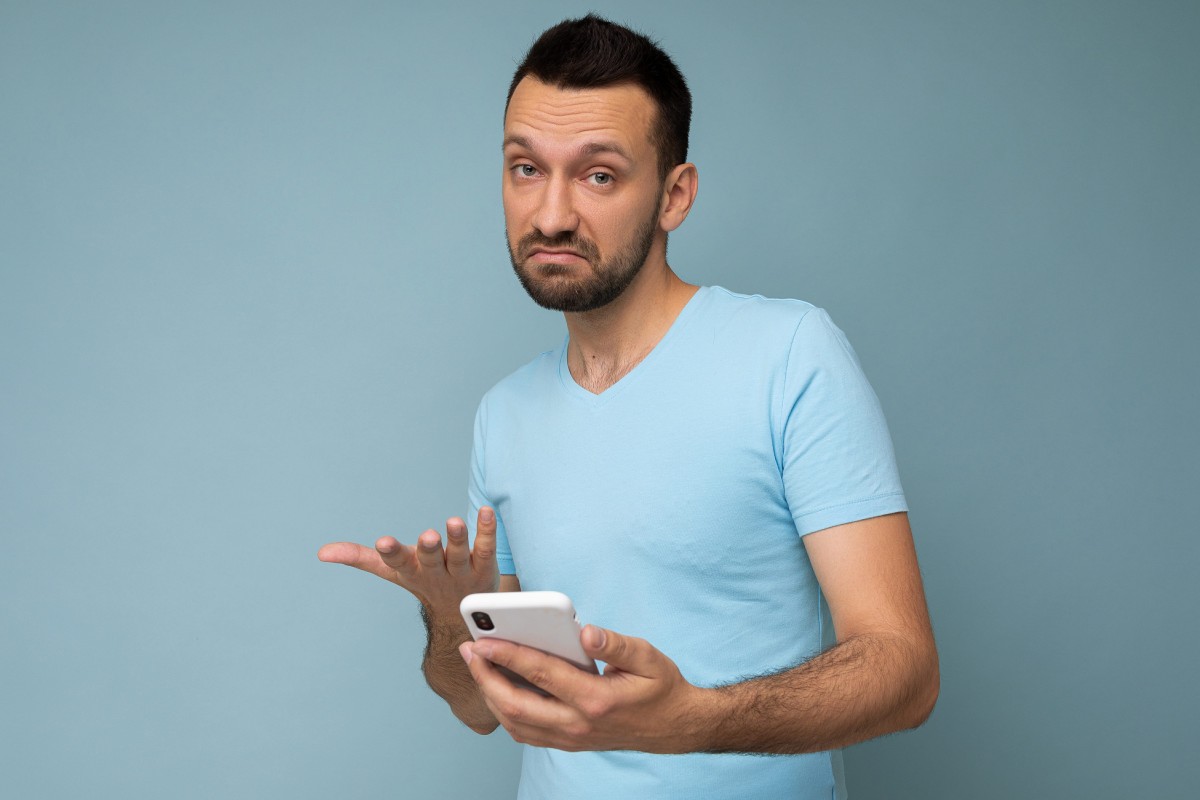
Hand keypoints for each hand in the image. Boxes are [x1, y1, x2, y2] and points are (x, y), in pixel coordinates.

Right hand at [318, 507, 500, 615]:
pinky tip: (487, 512)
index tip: (383, 542)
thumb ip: (360, 558)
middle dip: (428, 548)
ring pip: (460, 554)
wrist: (462, 615)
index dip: (391, 552)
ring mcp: (462, 571)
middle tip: (428, 536)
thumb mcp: (393, 571)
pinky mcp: (485, 566)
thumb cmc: (424, 582)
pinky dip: (487, 530)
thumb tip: (322, 552)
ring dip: (458, 538)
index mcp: (411, 572)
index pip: (398, 563)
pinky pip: (487, 548)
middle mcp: (436, 572)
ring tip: (454, 522)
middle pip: (431, 559)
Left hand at [459, 625, 709, 752]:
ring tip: (478, 667)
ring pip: (516, 724)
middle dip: (486, 677)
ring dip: (490, 695)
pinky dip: (505, 711)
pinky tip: (499, 688)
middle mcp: (578, 725)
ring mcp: (571, 739)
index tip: (483, 640)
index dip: (508, 655)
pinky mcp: (568, 743)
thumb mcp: (648, 657)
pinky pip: (526, 732)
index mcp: (596, 700)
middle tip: (469, 651)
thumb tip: (585, 632)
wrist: (675, 727)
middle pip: (516, 705)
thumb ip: (615, 644)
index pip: (541, 674)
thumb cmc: (661, 687)